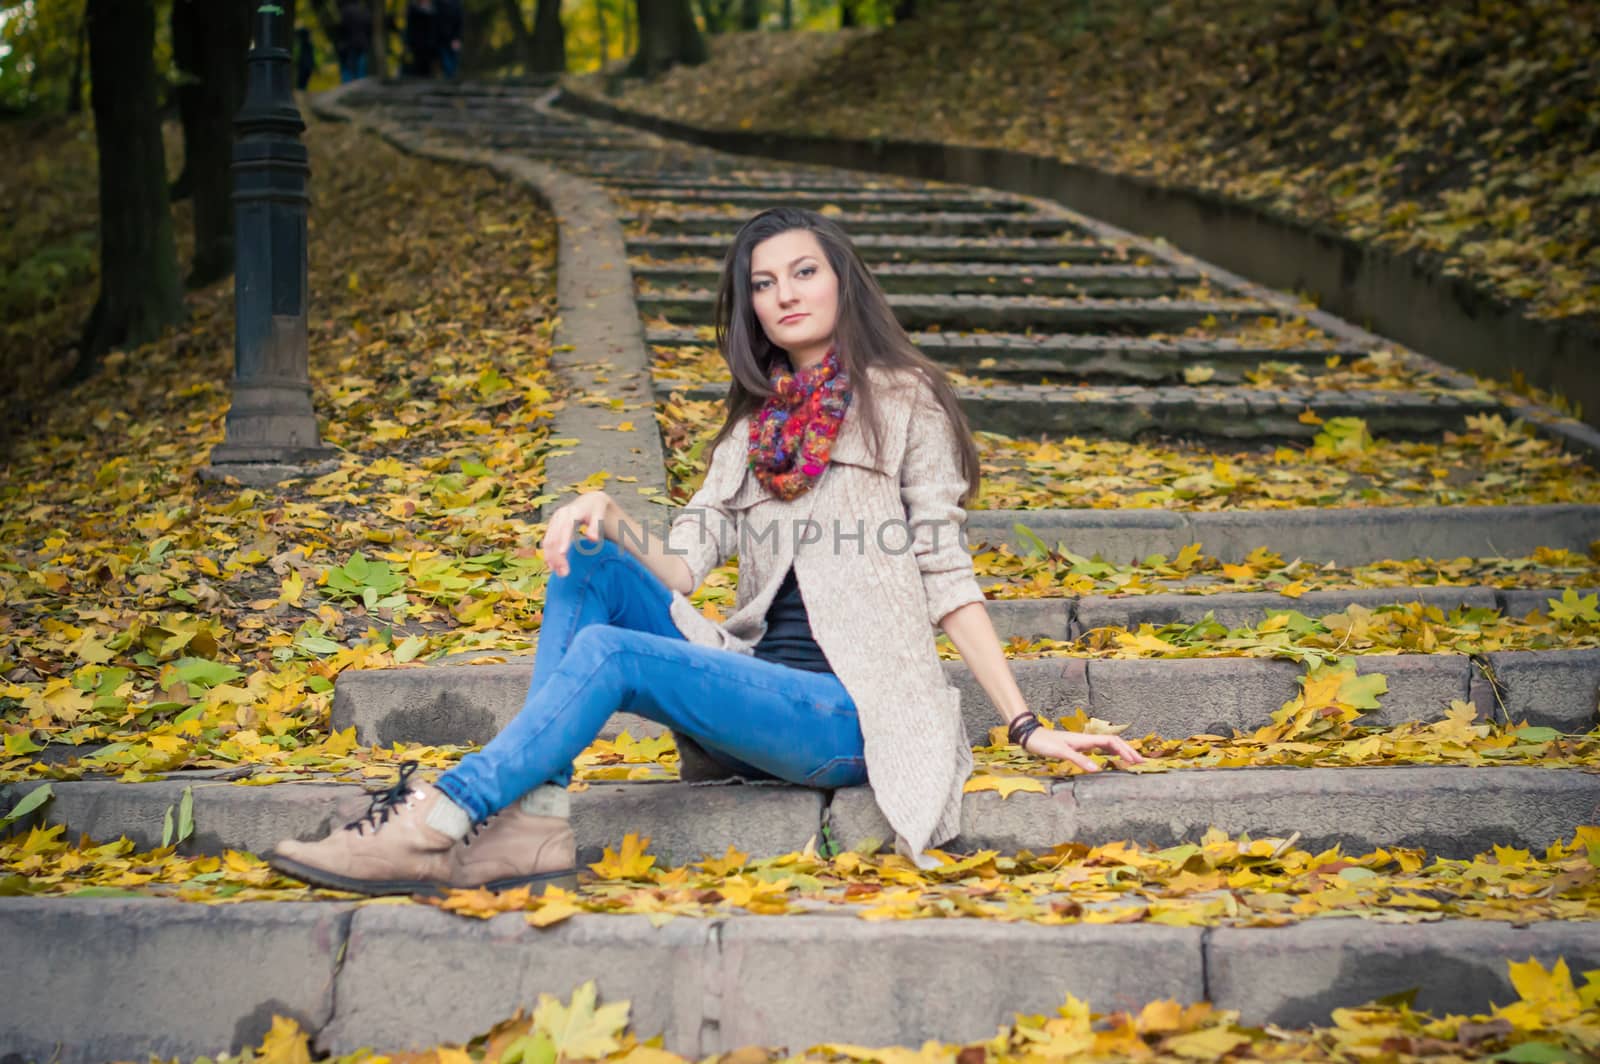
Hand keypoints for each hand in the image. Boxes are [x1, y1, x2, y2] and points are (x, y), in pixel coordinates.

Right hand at [540, 491, 613, 576]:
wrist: (589, 501)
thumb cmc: (596, 510)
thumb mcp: (600, 515)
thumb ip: (596, 527)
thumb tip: (593, 540)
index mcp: (572, 512)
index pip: (566, 527)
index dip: (564, 540)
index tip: (563, 554)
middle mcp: (560, 515)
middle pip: (554, 537)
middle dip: (557, 556)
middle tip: (564, 574)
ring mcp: (554, 521)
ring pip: (548, 541)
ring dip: (551, 558)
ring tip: (560, 573)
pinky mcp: (552, 526)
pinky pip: (547, 542)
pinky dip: (549, 554)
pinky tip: (553, 566)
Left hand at [1021, 726, 1145, 773]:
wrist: (1031, 736)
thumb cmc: (1044, 743)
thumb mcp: (1061, 752)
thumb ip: (1078, 760)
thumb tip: (1097, 769)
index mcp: (1086, 739)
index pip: (1112, 742)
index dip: (1125, 750)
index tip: (1135, 760)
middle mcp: (1087, 739)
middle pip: (1114, 742)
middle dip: (1128, 750)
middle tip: (1141, 762)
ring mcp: (1083, 742)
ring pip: (1108, 744)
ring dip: (1121, 751)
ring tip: (1132, 760)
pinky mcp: (1078, 746)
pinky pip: (1100, 748)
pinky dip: (1110, 752)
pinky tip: (1112, 758)